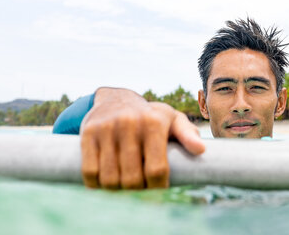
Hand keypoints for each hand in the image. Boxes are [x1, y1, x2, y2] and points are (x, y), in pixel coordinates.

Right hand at [80, 87, 204, 188]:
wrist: (116, 98)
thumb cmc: (151, 116)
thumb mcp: (172, 119)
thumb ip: (188, 133)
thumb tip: (201, 149)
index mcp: (154, 122)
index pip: (156, 169)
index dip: (156, 187)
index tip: (157, 189)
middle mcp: (130, 123)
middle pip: (132, 178)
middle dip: (137, 190)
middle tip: (139, 188)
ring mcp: (107, 127)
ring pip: (110, 178)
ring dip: (116, 189)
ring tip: (123, 186)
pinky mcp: (87, 132)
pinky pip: (90, 171)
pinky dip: (96, 184)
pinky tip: (104, 183)